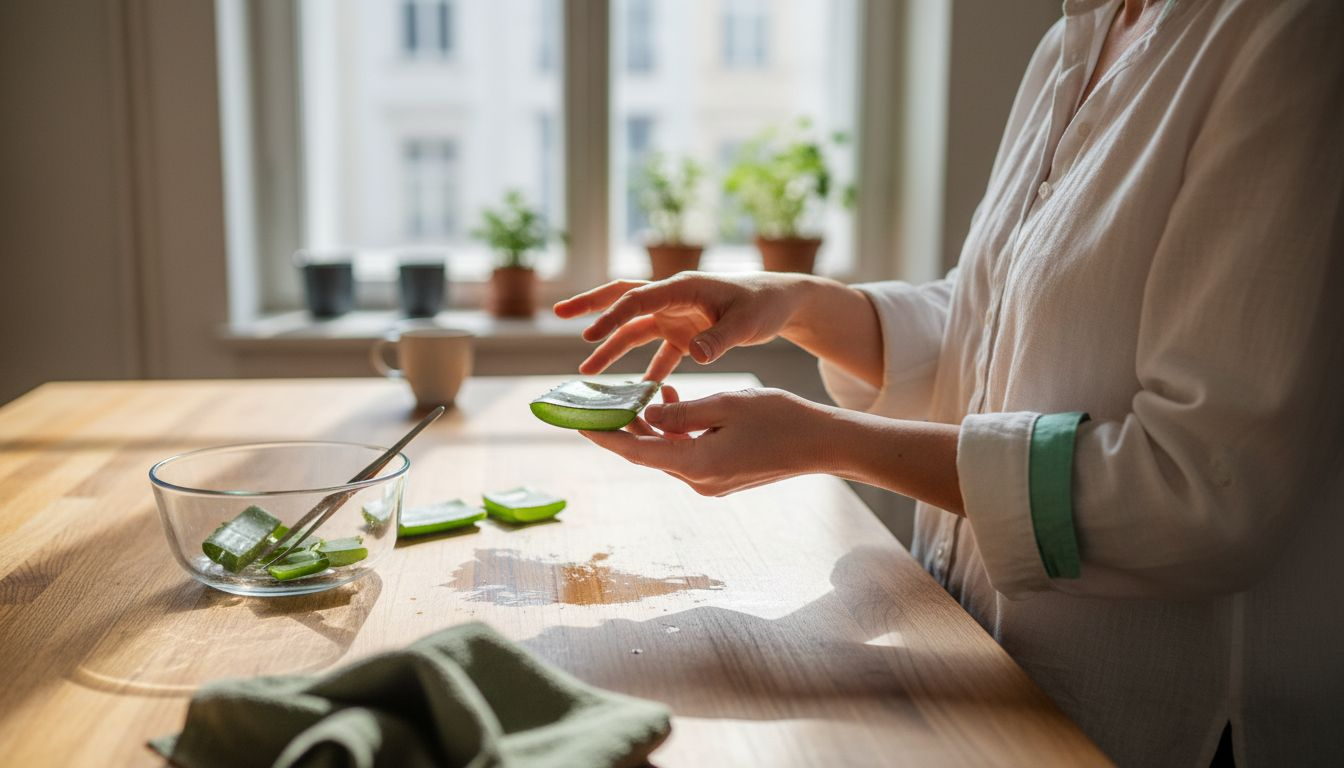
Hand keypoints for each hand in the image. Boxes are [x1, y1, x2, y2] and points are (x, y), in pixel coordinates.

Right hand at [554, 272, 812, 380]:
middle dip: (591, 306)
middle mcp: (673, 298)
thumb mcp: (746, 323)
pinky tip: (634, 394)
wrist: (781, 303)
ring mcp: (676, 316)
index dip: (612, 317)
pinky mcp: (684, 334)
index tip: (588, 335)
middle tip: (558, 313)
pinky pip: (657, 352)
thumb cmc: (764, 305)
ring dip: (611, 349)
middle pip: (623, 299)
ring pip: (634, 330)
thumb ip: (719, 339)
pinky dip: (645, 371)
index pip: (638, 300)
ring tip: (586, 373)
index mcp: (683, 288)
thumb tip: (694, 355)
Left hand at [581, 386, 833, 495]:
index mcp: (695, 464)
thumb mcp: (726, 404)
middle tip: (600, 400)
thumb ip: (682, 411)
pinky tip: (672, 402)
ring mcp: (710, 482)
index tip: (576, 424)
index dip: (603, 435)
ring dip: (652, 424)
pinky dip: (675, 430)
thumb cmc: (779, 419)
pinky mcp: (721, 477)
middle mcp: (698, 480)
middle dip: (624, 426)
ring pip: (667, 450)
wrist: (821, 444)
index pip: (635, 450)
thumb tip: (648, 416)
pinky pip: (686, 452)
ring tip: (641, 392)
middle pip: (647, 451)